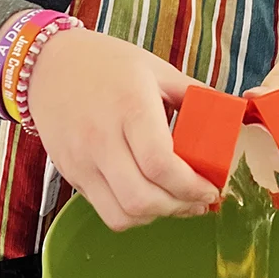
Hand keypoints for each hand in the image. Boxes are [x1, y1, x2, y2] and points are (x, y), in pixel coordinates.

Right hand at [28, 30, 219, 230]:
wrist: (47, 64)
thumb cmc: (106, 62)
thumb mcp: (156, 68)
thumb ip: (193, 94)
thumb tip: (231, 114)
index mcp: (130, 107)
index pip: (161, 164)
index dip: (191, 186)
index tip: (212, 188)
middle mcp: (102, 138)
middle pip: (142, 197)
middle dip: (179, 207)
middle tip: (200, 201)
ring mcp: (82, 160)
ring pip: (122, 214)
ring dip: (156, 216)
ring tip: (176, 202)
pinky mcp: (71, 173)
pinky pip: (104, 210)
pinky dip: (131, 213)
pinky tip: (147, 197)